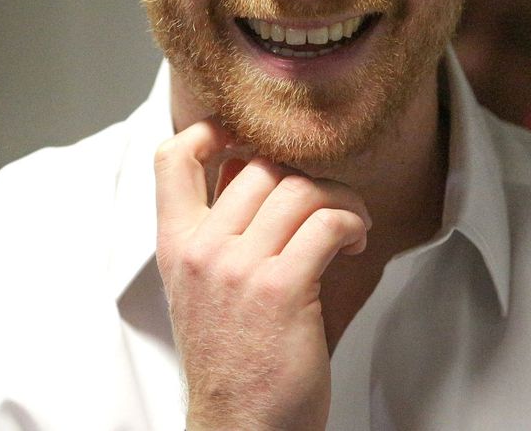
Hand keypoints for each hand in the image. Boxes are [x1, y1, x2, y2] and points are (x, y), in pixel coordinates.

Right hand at [154, 119, 370, 430]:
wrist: (239, 427)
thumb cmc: (232, 359)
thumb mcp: (201, 287)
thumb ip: (219, 230)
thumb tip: (254, 170)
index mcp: (176, 245)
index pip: (173, 157)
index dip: (212, 129)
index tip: (249, 136)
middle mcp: (202, 249)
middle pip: (260, 165)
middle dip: (306, 174)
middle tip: (326, 203)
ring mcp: (240, 268)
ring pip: (300, 187)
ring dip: (340, 198)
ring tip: (350, 225)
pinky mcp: (282, 289)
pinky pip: (329, 223)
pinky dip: (354, 223)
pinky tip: (357, 244)